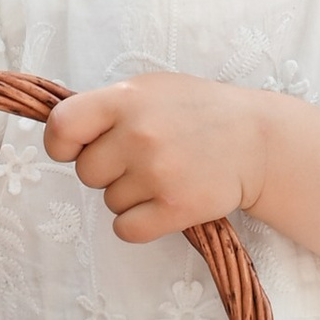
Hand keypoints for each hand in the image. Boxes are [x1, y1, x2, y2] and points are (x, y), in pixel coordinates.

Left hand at [46, 74, 267, 244]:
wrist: (257, 140)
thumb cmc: (197, 112)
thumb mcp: (150, 89)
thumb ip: (107, 107)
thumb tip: (62, 133)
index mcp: (125, 99)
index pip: (61, 127)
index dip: (61, 145)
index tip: (77, 150)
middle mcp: (138, 134)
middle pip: (86, 174)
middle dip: (107, 172)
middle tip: (142, 160)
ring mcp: (157, 172)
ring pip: (110, 203)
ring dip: (131, 196)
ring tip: (165, 175)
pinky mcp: (175, 207)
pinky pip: (126, 229)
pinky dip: (140, 223)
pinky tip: (163, 203)